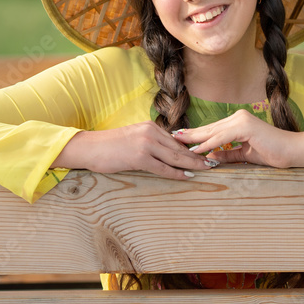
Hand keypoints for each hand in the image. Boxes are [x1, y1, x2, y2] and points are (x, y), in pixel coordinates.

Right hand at [53, 122, 212, 179]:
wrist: (89, 147)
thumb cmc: (109, 147)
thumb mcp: (133, 138)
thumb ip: (150, 143)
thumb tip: (167, 153)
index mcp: (150, 127)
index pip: (176, 140)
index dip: (192, 147)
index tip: (205, 152)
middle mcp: (150, 133)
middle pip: (180, 148)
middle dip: (198, 155)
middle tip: (214, 161)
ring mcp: (145, 144)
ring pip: (175, 157)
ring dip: (193, 164)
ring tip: (207, 168)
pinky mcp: (139, 157)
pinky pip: (163, 167)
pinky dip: (177, 173)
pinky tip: (188, 176)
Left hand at [172, 110, 303, 168]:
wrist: (293, 152)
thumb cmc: (273, 153)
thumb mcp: (245, 155)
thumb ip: (228, 154)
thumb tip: (210, 158)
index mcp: (238, 122)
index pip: (212, 129)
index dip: (195, 135)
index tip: (178, 139)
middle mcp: (238, 117)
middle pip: (208, 128)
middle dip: (189, 134)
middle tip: (170, 138)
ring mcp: (242, 120)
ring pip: (212, 131)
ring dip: (194, 139)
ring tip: (177, 143)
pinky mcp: (246, 127)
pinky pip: (222, 137)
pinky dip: (208, 144)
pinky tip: (196, 149)